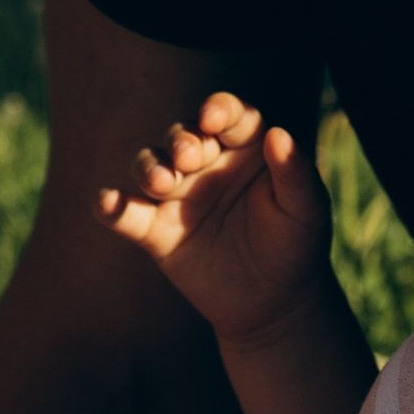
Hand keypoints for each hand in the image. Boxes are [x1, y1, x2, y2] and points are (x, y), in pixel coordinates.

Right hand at [94, 92, 332, 346]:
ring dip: (148, 166)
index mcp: (246, 147)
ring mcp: (179, 196)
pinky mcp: (157, 231)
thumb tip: (279, 133)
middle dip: (181, 140)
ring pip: (150, 164)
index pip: (228, 114)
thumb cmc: (296, 246)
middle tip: (189, 159)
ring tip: (161, 184)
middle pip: (183, 134)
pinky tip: (106, 203)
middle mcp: (208, 163)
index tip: (212, 119)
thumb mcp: (307, 210)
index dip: (217, 108)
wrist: (274, 304)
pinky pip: (127, 214)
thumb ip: (295, 172)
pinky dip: (111, 207)